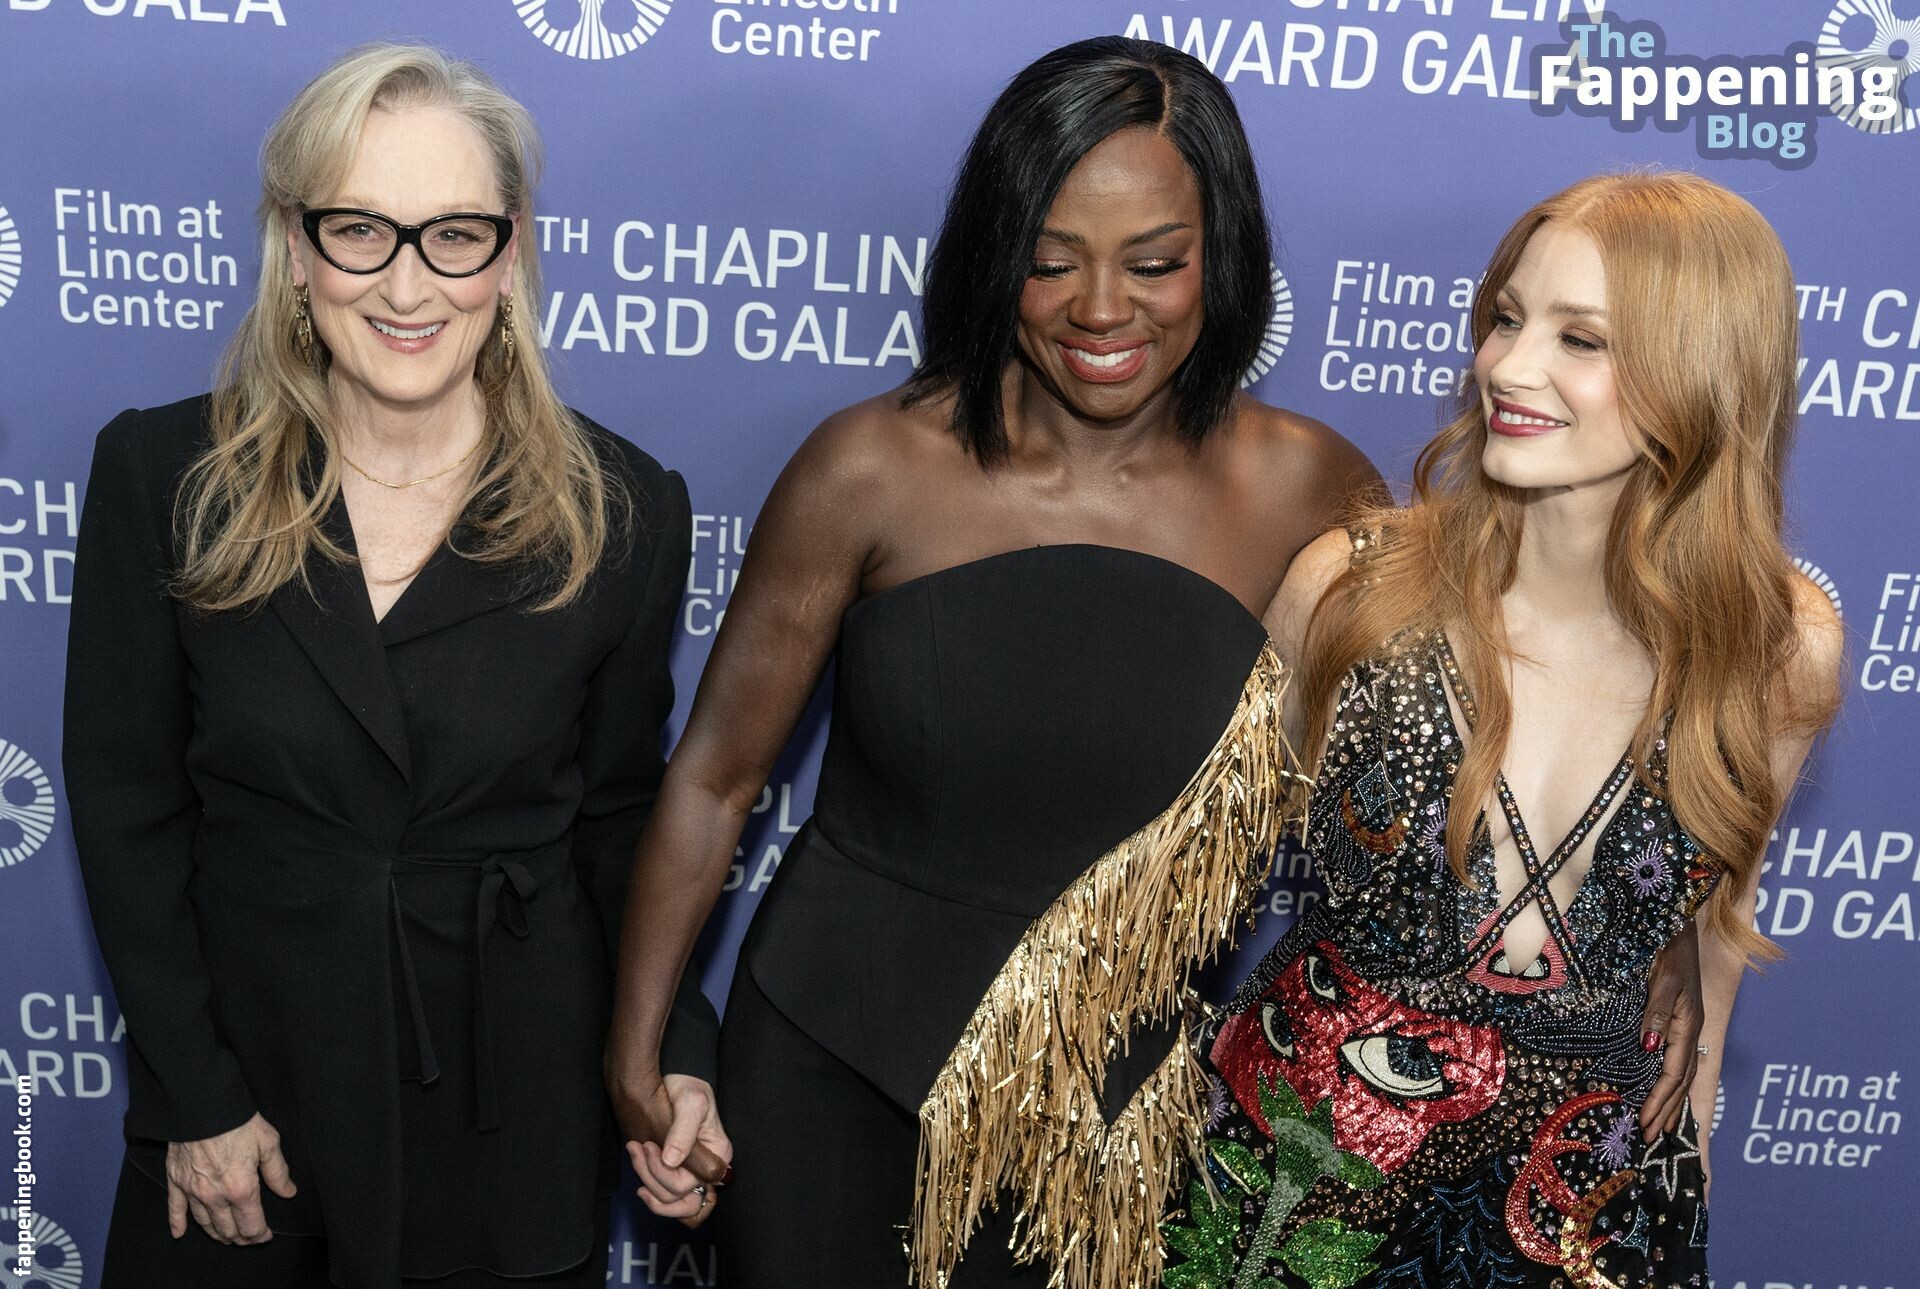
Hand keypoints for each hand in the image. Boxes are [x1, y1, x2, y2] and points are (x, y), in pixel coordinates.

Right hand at [164, 1113, 296, 1243]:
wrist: (203, 1106)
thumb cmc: (238, 1122)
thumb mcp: (268, 1143)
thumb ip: (278, 1172)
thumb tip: (288, 1192)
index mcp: (241, 1189)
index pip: (251, 1225)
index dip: (260, 1235)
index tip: (266, 1235)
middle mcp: (215, 1196)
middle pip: (228, 1229)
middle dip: (240, 1238)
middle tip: (249, 1237)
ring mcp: (192, 1191)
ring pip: (205, 1223)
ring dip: (216, 1234)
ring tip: (226, 1238)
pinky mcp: (176, 1181)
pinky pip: (175, 1209)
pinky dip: (177, 1224)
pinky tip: (179, 1233)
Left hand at [615, 1073, 732, 1227]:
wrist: (674, 1078)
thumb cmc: (687, 1087)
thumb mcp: (691, 1102)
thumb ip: (682, 1132)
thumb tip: (672, 1161)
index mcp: (717, 1154)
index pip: (689, 1185)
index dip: (664, 1175)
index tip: (649, 1147)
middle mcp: (706, 1167)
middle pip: (679, 1199)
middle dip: (652, 1178)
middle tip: (640, 1148)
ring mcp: (691, 1170)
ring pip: (668, 1199)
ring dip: (646, 1179)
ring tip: (635, 1151)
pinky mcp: (676, 1169)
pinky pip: (664, 1194)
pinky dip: (648, 1184)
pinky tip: (639, 1165)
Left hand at [1638, 922, 1703, 1141]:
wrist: (1677, 927)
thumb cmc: (1669, 951)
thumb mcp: (1663, 979)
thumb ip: (1656, 1012)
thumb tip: (1650, 1047)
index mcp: (1687, 1024)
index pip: (1674, 1073)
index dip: (1660, 1100)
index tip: (1646, 1123)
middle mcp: (1689, 1030)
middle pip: (1681, 1081)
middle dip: (1667, 1110)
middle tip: (1651, 1138)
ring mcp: (1685, 1027)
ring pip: (1681, 1074)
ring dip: (1671, 1101)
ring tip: (1661, 1126)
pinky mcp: (1677, 1020)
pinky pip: (1676, 1060)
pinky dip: (1670, 1082)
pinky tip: (1664, 1092)